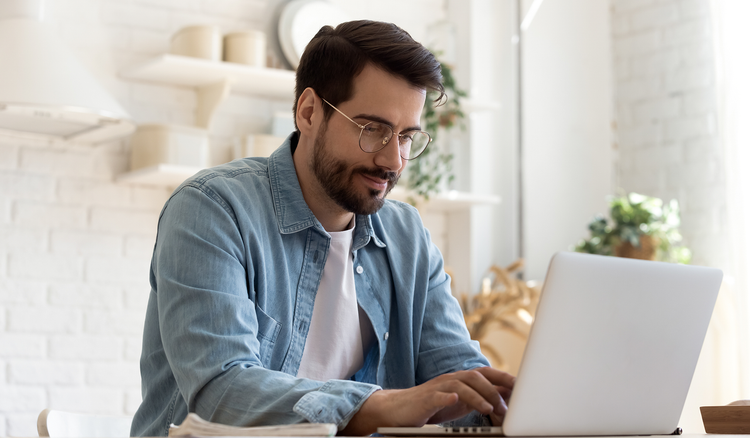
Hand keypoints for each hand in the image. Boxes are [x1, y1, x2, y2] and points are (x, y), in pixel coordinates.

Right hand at [341, 367, 514, 434]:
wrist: (399, 410)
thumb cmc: (431, 406)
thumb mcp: (460, 402)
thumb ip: (480, 397)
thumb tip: (505, 398)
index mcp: (461, 380)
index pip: (486, 373)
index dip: (504, 378)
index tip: (522, 388)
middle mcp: (451, 379)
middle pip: (476, 376)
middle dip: (494, 388)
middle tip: (508, 406)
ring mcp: (438, 387)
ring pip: (461, 385)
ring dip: (478, 396)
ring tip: (490, 409)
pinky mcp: (425, 398)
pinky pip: (438, 395)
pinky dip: (448, 397)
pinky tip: (455, 400)